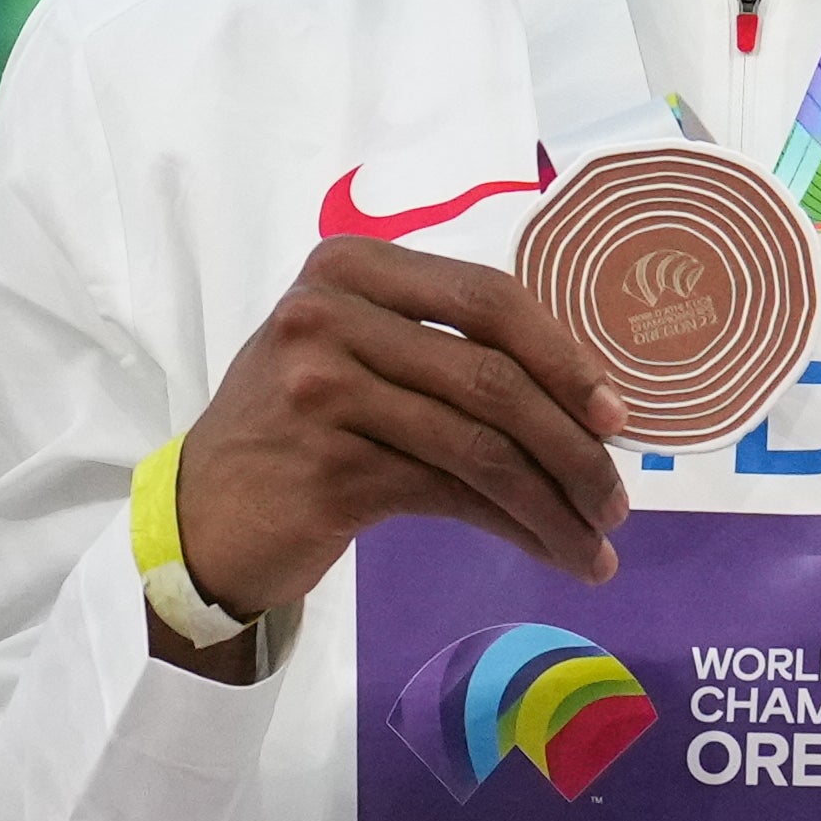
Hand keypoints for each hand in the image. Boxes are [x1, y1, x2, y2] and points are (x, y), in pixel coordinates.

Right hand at [155, 239, 634, 674]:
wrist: (203, 516)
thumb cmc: (297, 431)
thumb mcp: (357, 356)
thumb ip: (442, 347)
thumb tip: (584, 396)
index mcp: (351, 267)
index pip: (488, 297)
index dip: (564, 355)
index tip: (616, 415)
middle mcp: (329, 316)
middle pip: (492, 374)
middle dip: (573, 443)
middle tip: (617, 498)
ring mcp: (323, 391)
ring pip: (481, 445)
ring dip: (556, 502)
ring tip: (597, 543)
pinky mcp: (329, 469)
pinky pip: (454, 495)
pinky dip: (517, 528)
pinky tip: (553, 553)